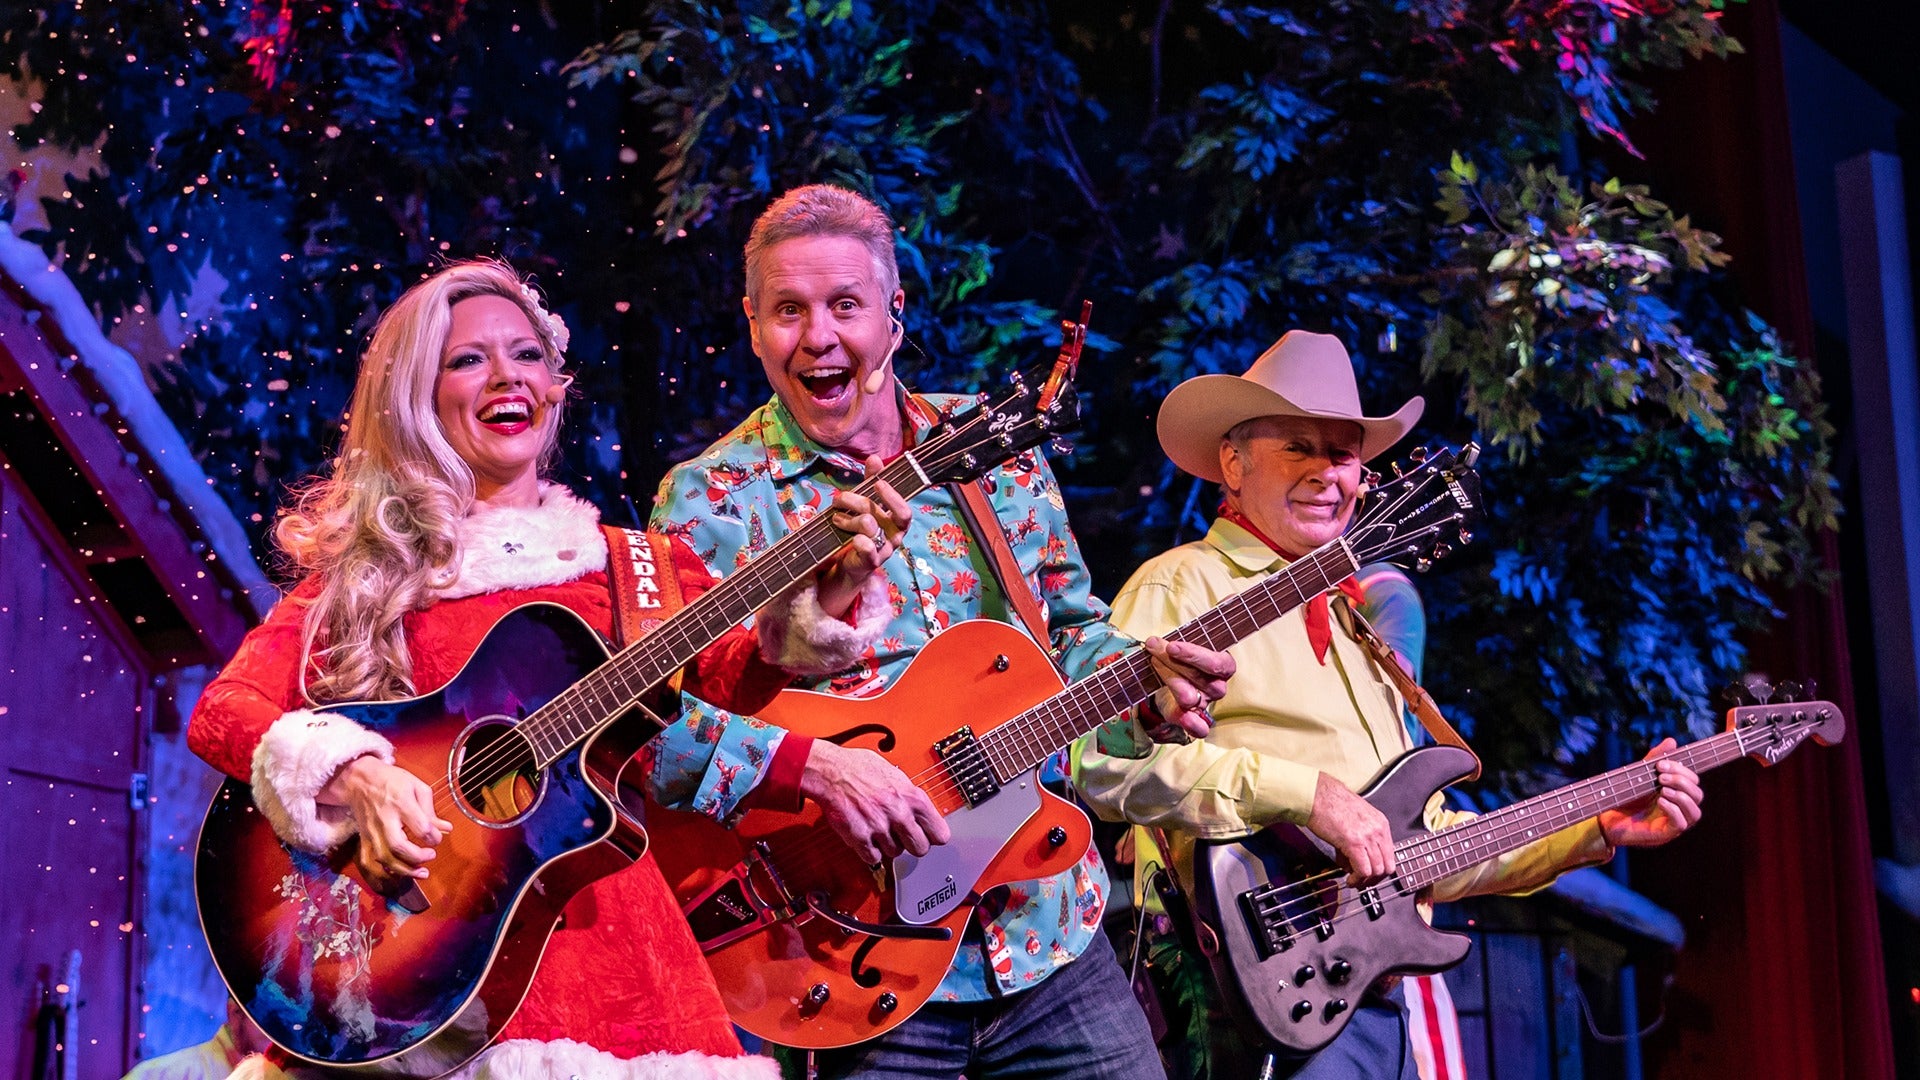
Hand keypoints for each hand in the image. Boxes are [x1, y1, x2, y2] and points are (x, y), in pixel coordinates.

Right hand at [319, 756, 452, 892]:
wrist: (360, 780)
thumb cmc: (391, 781)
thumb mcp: (416, 786)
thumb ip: (431, 810)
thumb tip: (446, 829)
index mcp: (401, 803)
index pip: (420, 826)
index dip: (433, 837)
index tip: (437, 837)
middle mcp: (384, 819)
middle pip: (398, 846)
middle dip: (418, 856)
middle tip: (431, 855)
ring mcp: (372, 830)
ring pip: (384, 857)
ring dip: (404, 870)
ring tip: (422, 872)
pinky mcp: (364, 838)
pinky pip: (370, 861)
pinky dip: (383, 872)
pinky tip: (398, 874)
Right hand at [798, 740, 950, 865]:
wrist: (830, 771)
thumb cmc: (859, 768)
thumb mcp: (895, 774)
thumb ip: (910, 796)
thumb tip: (922, 812)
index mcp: (912, 797)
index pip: (940, 833)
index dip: (933, 836)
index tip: (929, 836)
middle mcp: (898, 813)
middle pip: (920, 849)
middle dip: (912, 844)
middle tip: (903, 836)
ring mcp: (879, 827)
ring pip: (895, 853)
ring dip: (888, 844)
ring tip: (879, 829)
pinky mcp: (860, 837)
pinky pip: (874, 858)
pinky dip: (870, 851)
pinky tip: (867, 837)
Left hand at [816, 455, 911, 616]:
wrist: (853, 562)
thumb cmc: (862, 528)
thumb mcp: (867, 503)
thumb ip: (872, 481)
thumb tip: (875, 458)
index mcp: (898, 521)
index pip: (903, 509)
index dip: (892, 496)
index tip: (877, 482)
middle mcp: (895, 535)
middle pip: (878, 513)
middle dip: (857, 502)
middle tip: (840, 498)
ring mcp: (884, 549)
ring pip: (867, 526)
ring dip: (847, 519)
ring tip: (836, 518)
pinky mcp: (871, 561)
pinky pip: (866, 548)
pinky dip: (857, 540)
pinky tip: (848, 537)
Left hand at [1142, 636, 1234, 741]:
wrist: (1170, 681)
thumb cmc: (1182, 659)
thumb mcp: (1183, 648)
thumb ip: (1174, 646)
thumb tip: (1154, 642)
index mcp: (1223, 666)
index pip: (1217, 663)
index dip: (1194, 655)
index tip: (1171, 646)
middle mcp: (1217, 687)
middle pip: (1199, 678)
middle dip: (1173, 662)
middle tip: (1154, 649)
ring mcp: (1205, 703)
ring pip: (1190, 697)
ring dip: (1170, 681)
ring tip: (1155, 664)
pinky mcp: (1191, 718)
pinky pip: (1200, 728)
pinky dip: (1193, 724)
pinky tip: (1186, 718)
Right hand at [1306, 771, 1394, 884]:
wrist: (1317, 795)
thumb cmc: (1330, 803)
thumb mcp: (1353, 820)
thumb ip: (1358, 841)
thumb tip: (1351, 862)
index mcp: (1380, 823)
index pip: (1390, 854)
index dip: (1380, 869)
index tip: (1370, 874)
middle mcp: (1378, 830)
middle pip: (1388, 866)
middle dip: (1376, 879)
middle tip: (1364, 882)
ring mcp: (1368, 837)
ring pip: (1377, 871)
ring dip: (1366, 881)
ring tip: (1354, 881)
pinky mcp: (1354, 843)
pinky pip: (1363, 870)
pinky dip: (1358, 879)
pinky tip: (1350, 879)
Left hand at [1598, 738, 1703, 847]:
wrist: (1606, 818)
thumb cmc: (1625, 797)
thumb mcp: (1640, 775)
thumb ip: (1655, 759)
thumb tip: (1672, 741)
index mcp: (1677, 794)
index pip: (1694, 782)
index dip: (1682, 771)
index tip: (1661, 764)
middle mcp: (1679, 810)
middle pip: (1698, 795)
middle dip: (1682, 782)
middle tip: (1661, 777)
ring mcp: (1673, 823)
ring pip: (1695, 813)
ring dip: (1681, 797)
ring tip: (1662, 789)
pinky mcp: (1665, 834)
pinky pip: (1681, 825)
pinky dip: (1673, 811)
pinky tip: (1660, 801)